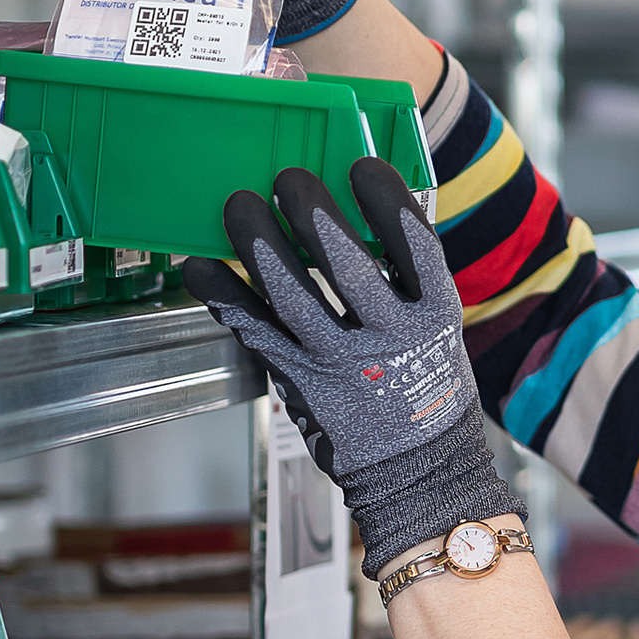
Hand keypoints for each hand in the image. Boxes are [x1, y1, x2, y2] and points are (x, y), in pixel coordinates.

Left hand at [171, 159, 520, 577]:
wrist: (420, 470)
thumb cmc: (426, 388)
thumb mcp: (438, 330)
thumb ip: (405, 280)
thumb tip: (359, 214)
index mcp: (434, 315)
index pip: (414, 245)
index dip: (387, 201)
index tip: (362, 167)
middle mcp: (389, 337)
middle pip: (346, 263)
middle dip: (311, 211)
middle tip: (288, 178)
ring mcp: (341, 361)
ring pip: (292, 293)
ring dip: (258, 244)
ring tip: (238, 205)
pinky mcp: (302, 380)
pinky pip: (254, 330)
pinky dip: (223, 295)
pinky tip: (200, 266)